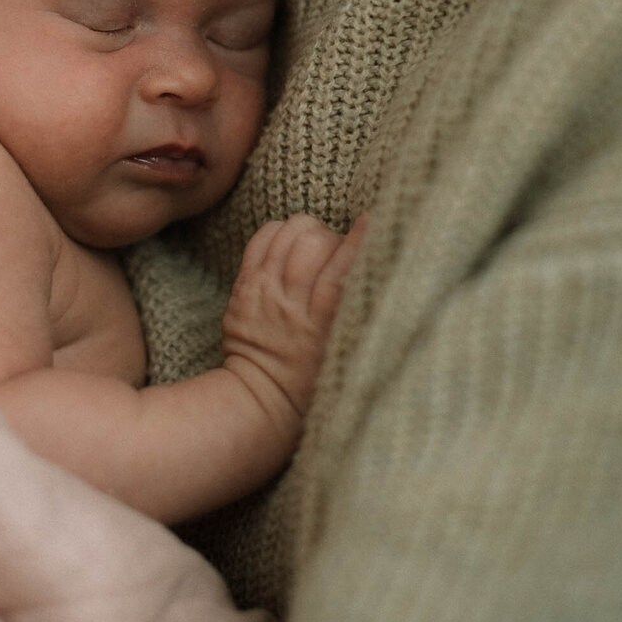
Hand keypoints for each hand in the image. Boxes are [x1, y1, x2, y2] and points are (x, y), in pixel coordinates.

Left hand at [221, 212, 365, 425]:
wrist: (260, 399)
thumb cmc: (312, 382)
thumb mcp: (343, 356)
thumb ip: (356, 316)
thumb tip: (377, 272)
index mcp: (319, 326)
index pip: (340, 269)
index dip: (358, 240)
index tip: (373, 222)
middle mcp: (289, 304)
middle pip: (312, 244)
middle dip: (332, 236)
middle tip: (339, 249)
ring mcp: (263, 292)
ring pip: (286, 236)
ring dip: (306, 229)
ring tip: (316, 241)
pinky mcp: (244, 287)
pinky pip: (260, 241)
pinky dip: (278, 230)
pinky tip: (290, 239)